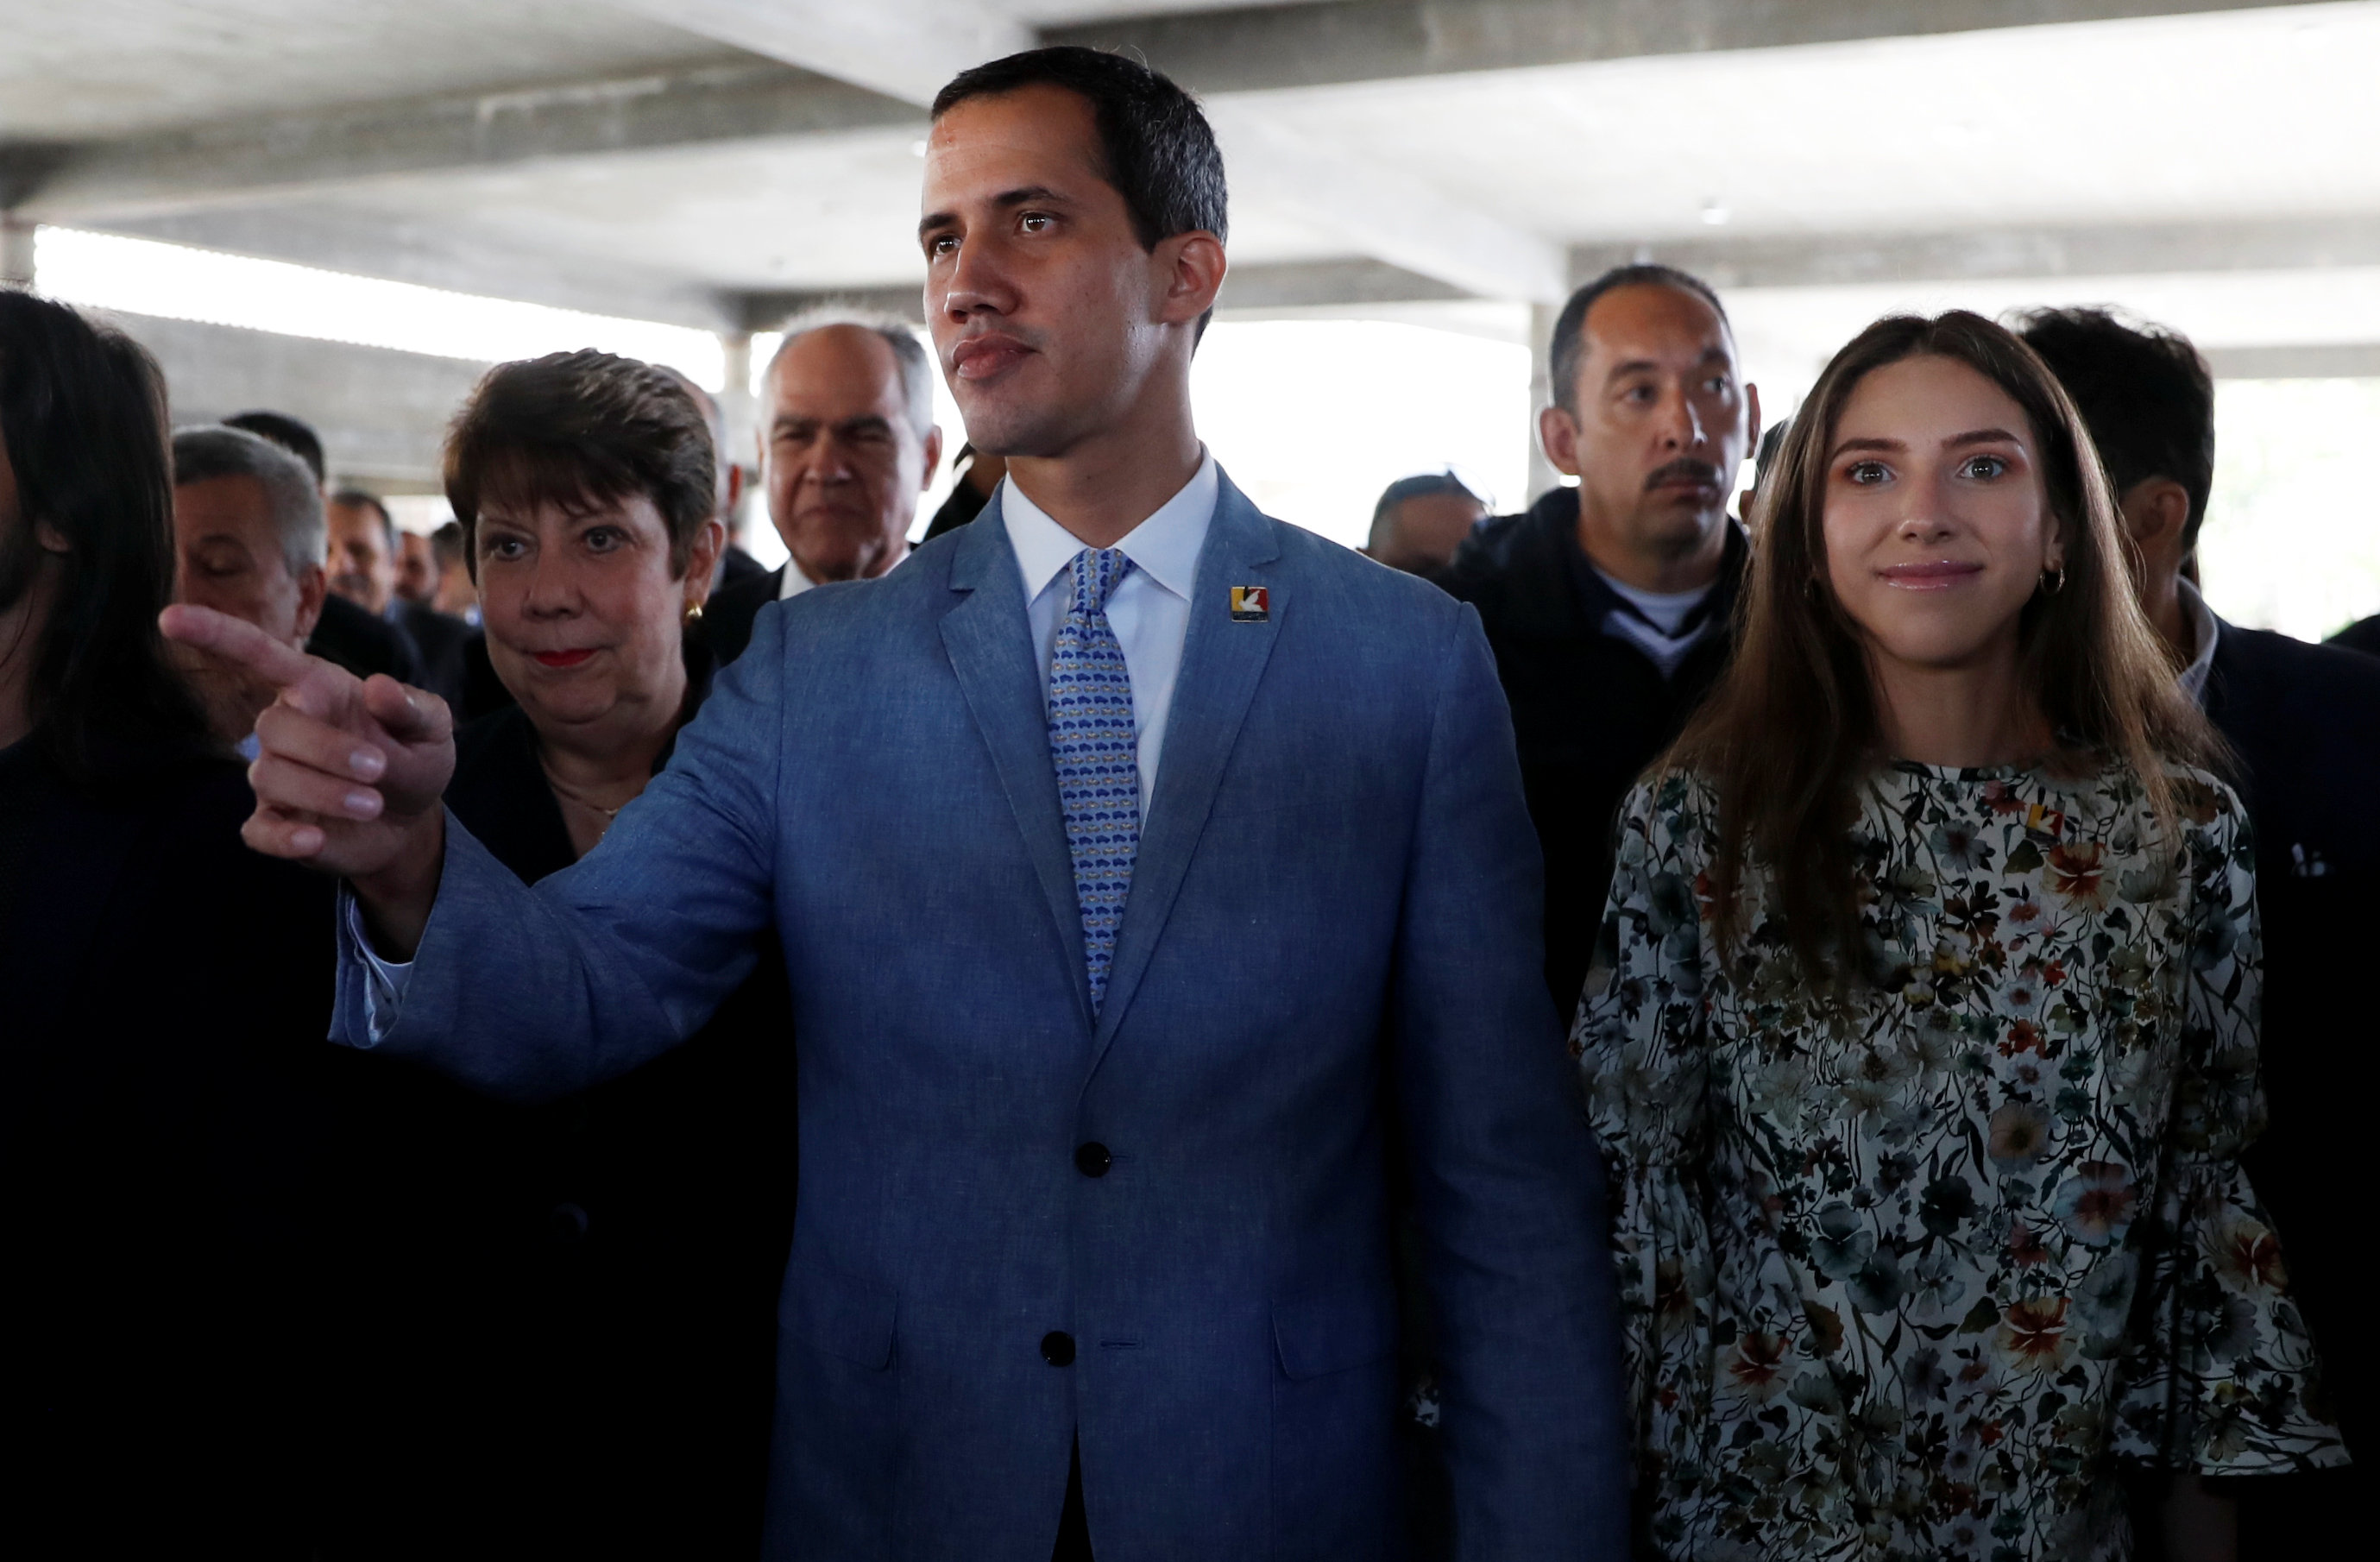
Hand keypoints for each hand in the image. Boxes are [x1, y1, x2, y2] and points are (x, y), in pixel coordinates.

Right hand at [161, 604, 452, 949]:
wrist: (413, 819)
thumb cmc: (414, 756)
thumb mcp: (433, 728)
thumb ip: (412, 707)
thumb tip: (378, 687)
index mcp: (317, 688)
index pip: (259, 655)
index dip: (216, 634)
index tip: (170, 618)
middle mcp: (286, 728)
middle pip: (274, 727)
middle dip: (326, 749)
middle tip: (378, 768)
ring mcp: (276, 776)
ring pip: (270, 776)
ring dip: (323, 790)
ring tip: (374, 803)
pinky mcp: (276, 822)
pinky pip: (259, 831)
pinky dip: (283, 838)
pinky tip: (314, 838)